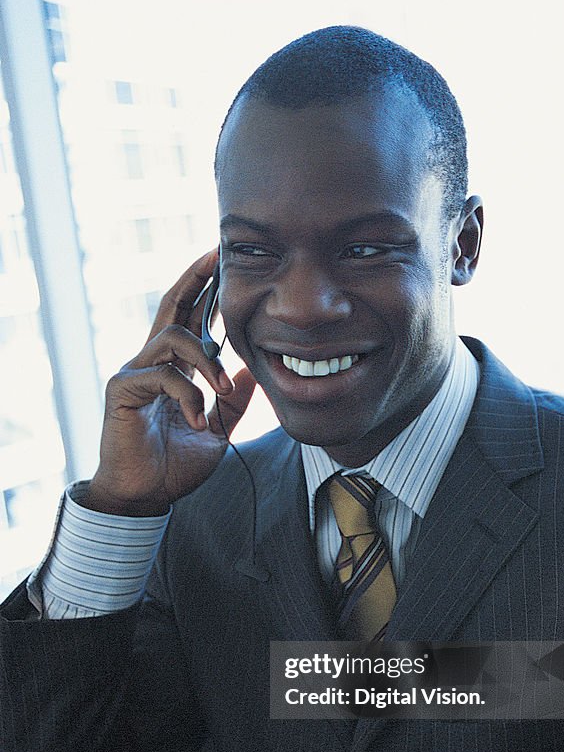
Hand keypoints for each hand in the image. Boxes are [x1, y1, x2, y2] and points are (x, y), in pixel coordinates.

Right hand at [84, 250, 255, 515]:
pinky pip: (164, 377)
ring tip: (224, 390)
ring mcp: (134, 373)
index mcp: (174, 368)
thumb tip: (253, 371)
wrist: (145, 496)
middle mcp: (151, 362)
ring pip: (174, 339)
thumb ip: (233, 402)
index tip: (226, 262)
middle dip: (195, 278)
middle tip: (218, 255)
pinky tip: (198, 422)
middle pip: (171, 305)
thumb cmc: (173, 465)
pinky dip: (188, 397)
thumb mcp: (217, 430)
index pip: (190, 317)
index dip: (206, 289)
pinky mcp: (123, 390)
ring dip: (208, 362)